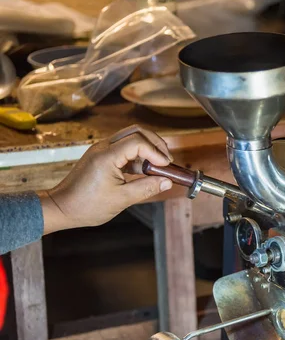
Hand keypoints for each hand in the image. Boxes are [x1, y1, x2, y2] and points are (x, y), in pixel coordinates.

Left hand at [38, 125, 173, 233]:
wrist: (61, 207)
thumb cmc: (87, 206)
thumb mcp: (121, 199)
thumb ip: (147, 188)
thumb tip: (167, 182)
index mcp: (106, 156)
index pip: (138, 142)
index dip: (156, 152)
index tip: (166, 166)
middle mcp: (103, 147)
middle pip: (136, 131)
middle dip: (155, 143)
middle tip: (167, 159)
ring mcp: (101, 149)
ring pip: (130, 137)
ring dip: (147, 148)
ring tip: (158, 165)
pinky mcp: (101, 156)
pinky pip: (124, 147)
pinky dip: (138, 154)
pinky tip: (145, 169)